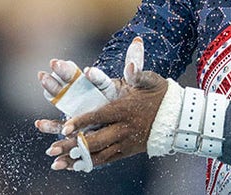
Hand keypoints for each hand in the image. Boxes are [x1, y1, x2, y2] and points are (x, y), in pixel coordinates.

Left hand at [35, 38, 162, 170]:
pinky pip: (106, 160)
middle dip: (72, 145)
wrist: (178, 119)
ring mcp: (126, 143)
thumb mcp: (150, 80)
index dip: (81, 123)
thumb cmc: (160, 95)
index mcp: (125, 109)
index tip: (64, 128)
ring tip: (57, 163)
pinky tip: (75, 167)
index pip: (99, 117)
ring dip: (76, 159)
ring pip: (98, 154)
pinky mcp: (127, 152)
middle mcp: (124, 129)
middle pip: (96, 140)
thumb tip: (130, 65)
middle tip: (52, 149)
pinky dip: (90, 164)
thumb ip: (137, 72)